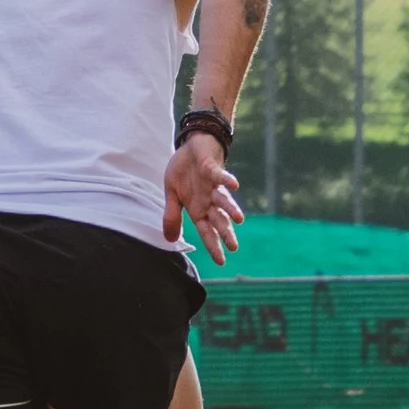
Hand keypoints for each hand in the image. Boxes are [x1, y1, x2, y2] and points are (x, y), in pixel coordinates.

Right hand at [165, 137, 242, 264]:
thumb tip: (170, 240)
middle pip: (218, 219)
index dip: (213, 245)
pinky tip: (234, 185)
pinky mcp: (212, 168)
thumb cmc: (183, 172)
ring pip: (223, 200)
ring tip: (239, 219)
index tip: (221, 261)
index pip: (206, 231)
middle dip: (225, 232)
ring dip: (230, 208)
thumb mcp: (172, 194)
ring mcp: (212, 185)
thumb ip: (172, 215)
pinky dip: (226, 180)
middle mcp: (208, 200)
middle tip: (233, 247)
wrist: (191, 146)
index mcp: (197, 209)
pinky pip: (220, 175)